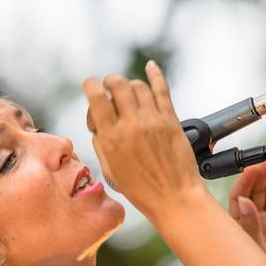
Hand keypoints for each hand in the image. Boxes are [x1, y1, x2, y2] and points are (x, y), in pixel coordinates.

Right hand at [81, 61, 201, 218]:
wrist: (174, 198)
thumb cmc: (141, 191)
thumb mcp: (111, 171)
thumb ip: (102, 144)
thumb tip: (99, 125)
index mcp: (112, 139)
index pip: (97, 98)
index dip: (90, 85)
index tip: (90, 85)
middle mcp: (132, 125)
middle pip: (118, 84)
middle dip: (110, 82)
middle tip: (110, 88)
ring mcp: (153, 121)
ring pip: (138, 85)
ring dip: (129, 84)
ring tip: (129, 93)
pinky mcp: (171, 120)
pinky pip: (162, 89)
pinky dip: (155, 74)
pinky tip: (151, 66)